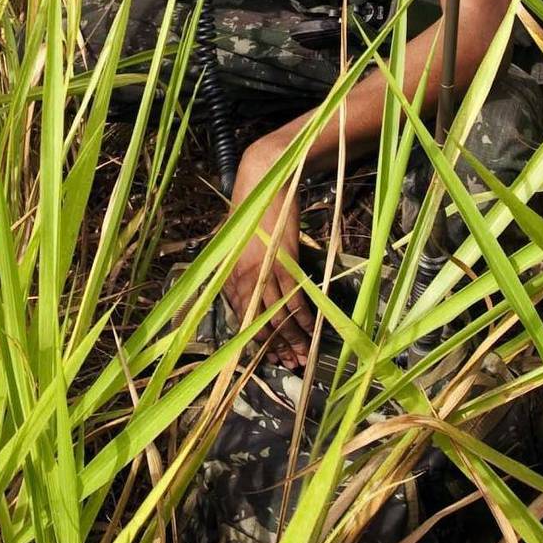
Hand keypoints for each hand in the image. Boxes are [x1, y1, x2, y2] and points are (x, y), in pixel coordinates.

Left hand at [224, 152, 313, 366]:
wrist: (264, 178)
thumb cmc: (251, 211)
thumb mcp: (237, 244)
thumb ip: (239, 271)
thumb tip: (247, 297)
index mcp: (228, 275)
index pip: (242, 319)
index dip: (258, 342)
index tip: (272, 356)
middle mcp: (242, 276)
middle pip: (261, 322)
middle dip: (278, 346)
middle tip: (292, 364)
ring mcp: (263, 269)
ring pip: (279, 315)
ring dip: (294, 338)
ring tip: (305, 354)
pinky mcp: (283, 260)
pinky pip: (295, 297)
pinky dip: (305, 316)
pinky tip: (313, 328)